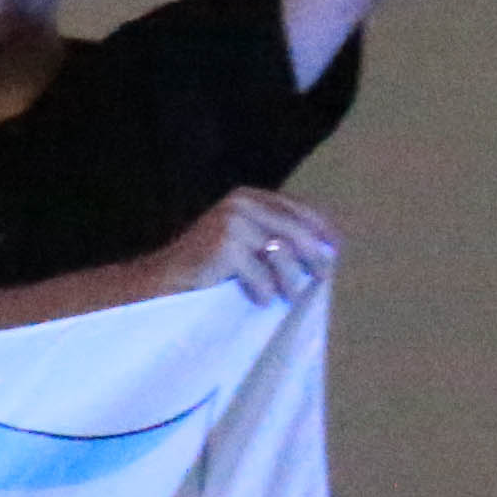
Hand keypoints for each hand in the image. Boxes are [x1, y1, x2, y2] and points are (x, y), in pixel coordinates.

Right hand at [143, 187, 340, 307]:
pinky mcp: (224, 247)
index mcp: (248, 197)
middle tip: (323, 276)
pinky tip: (259, 299)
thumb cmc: (207, 267)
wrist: (161, 282)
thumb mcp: (245, 241)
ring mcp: (231, 223)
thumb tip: (325, 249)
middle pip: (296, 230)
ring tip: (289, 295)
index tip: (336, 249)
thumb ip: (275, 235)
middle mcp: (240, 204)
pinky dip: (264, 290)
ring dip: (290, 279)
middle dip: (314, 256)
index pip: (298, 208)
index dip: (322, 229)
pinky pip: (262, 273)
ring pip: (282, 253)